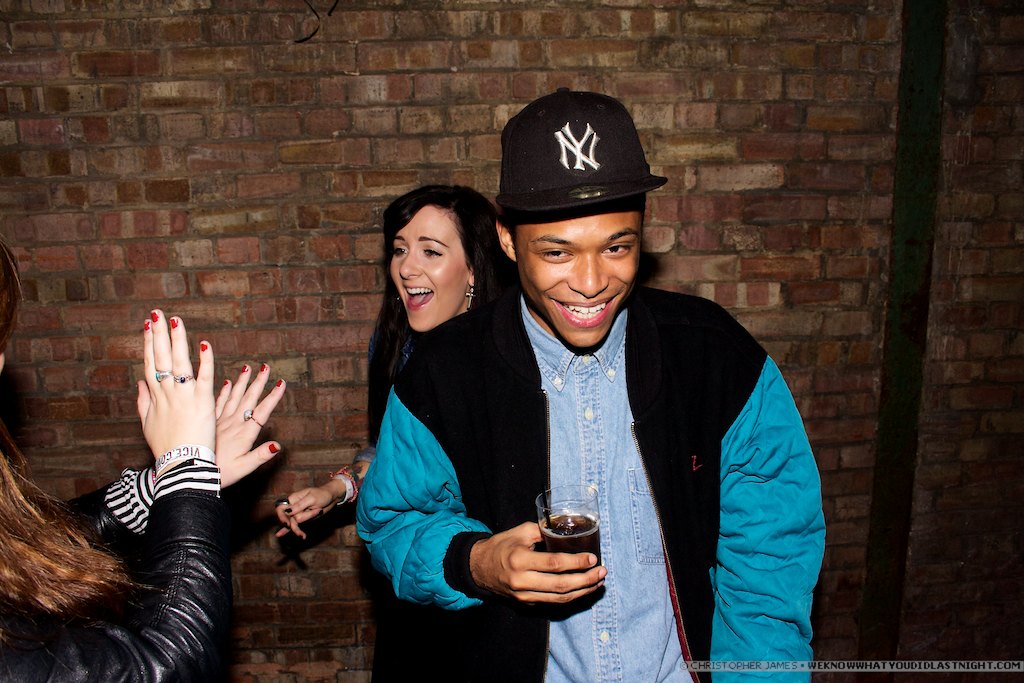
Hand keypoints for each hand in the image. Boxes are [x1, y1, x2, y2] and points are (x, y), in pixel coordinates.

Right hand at [137, 310, 215, 457]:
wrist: (180, 466)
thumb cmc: (166, 448)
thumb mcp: (147, 425)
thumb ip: (143, 402)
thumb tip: (140, 384)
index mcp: (155, 397)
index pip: (151, 364)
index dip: (150, 344)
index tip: (148, 326)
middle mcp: (168, 393)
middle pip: (161, 359)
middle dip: (159, 334)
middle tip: (157, 313)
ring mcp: (184, 397)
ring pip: (180, 363)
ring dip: (177, 340)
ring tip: (175, 320)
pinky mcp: (202, 403)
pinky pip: (204, 378)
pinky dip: (205, 361)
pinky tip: (205, 344)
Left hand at [215, 363, 286, 486]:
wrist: (191, 472)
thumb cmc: (220, 473)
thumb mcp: (244, 468)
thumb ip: (260, 456)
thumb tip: (278, 445)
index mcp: (244, 433)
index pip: (262, 411)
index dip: (272, 397)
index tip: (281, 383)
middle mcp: (233, 424)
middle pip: (248, 399)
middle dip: (258, 382)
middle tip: (265, 367)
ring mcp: (220, 422)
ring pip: (233, 397)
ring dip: (242, 382)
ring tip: (248, 368)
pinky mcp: (209, 423)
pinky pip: (217, 403)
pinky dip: (223, 392)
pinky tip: (226, 382)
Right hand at [275, 460, 368, 538]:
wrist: (331, 497)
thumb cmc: (322, 494)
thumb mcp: (312, 498)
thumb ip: (300, 505)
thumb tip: (288, 511)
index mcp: (293, 498)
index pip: (281, 508)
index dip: (281, 516)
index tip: (287, 523)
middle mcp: (294, 506)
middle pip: (287, 518)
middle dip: (292, 524)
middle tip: (296, 530)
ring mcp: (298, 513)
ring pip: (294, 523)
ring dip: (299, 527)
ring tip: (302, 535)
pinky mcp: (303, 519)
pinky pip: (294, 525)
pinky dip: (289, 530)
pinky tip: (280, 535)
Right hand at [469, 522, 605, 603]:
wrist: (478, 568)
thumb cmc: (500, 546)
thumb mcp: (519, 532)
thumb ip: (543, 531)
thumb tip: (566, 528)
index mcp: (520, 561)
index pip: (555, 564)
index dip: (577, 563)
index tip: (593, 559)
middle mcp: (522, 581)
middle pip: (561, 586)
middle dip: (586, 580)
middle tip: (602, 573)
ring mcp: (524, 596)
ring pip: (560, 598)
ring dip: (583, 591)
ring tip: (598, 582)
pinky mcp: (527, 603)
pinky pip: (553, 602)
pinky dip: (571, 596)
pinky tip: (583, 589)